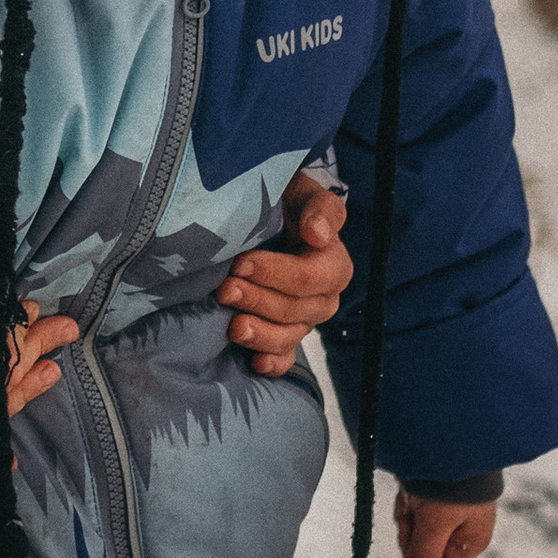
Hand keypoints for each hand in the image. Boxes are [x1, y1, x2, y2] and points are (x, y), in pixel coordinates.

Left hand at [216, 170, 352, 375]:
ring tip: (232, 326)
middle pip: (294, 308)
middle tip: (224, 289)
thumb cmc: (284, 203)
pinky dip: (271, 364)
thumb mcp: (301, 193)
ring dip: (260, 333)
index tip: (241, 263)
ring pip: (288, 336)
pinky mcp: (285, 338)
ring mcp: (305, 321)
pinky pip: (285, 359)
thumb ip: (318, 208)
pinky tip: (254, 364)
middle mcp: (324, 297)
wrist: (264, 220)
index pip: (309, 277)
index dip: (275, 273)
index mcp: (333, 263)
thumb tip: (318, 234)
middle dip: (257, 299)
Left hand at [393, 492, 495, 557]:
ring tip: (415, 494)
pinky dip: (407, 500)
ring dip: (407, 512)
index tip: (414, 532)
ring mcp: (449, 516)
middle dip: (412, 530)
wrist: (447, 439)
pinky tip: (411, 488)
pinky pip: (412, 511)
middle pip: (422, 550)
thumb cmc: (449, 485)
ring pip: (414, 530)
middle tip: (416, 507)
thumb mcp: (433, 526)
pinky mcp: (435, 499)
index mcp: (472, 543)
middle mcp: (463, 532)